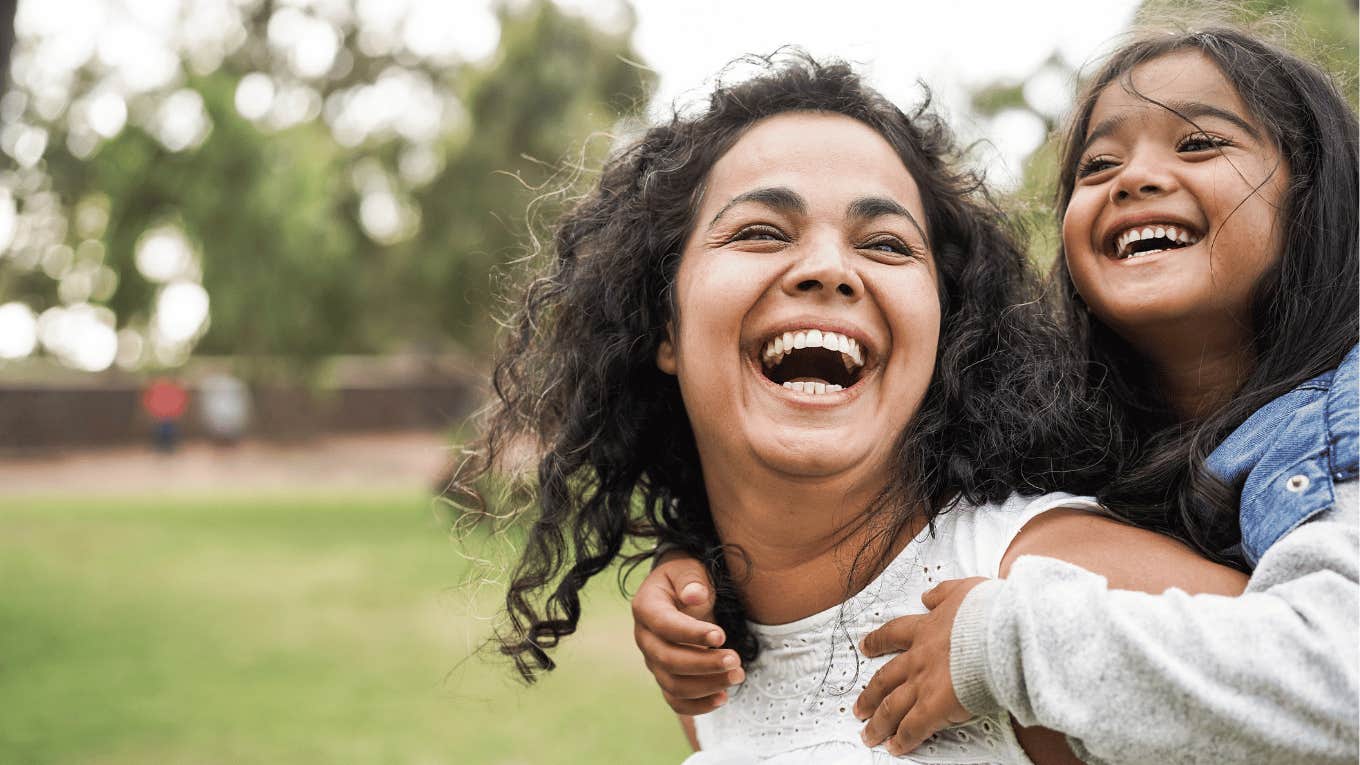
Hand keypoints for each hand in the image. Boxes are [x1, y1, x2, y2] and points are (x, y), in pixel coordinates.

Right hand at [632, 552, 744, 713]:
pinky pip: (676, 700)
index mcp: (646, 607)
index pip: (664, 625)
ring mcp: (653, 661)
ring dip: (707, 685)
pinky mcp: (666, 677)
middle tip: (736, 660)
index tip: (721, 636)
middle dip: (704, 664)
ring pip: (673, 684)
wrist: (680, 592)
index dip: (691, 633)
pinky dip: (698, 705)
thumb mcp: (688, 569)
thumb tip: (694, 595)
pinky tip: (723, 697)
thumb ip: (691, 579)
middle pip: (668, 660)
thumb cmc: (686, 579)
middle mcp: (645, 638)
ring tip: (738, 676)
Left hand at [854, 577, 986, 754]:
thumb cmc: (989, 612)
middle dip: (870, 695)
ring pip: (891, 707)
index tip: (865, 647)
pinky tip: (895, 748)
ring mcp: (923, 684)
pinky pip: (912, 728)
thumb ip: (943, 593)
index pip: (893, 634)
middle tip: (859, 707)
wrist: (1000, 633)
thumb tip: (928, 595)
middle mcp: (918, 658)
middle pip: (884, 679)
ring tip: (869, 734)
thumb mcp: (963, 590)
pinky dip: (902, 740)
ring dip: (878, 723)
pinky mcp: (934, 706)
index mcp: (925, 629)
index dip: (877, 642)